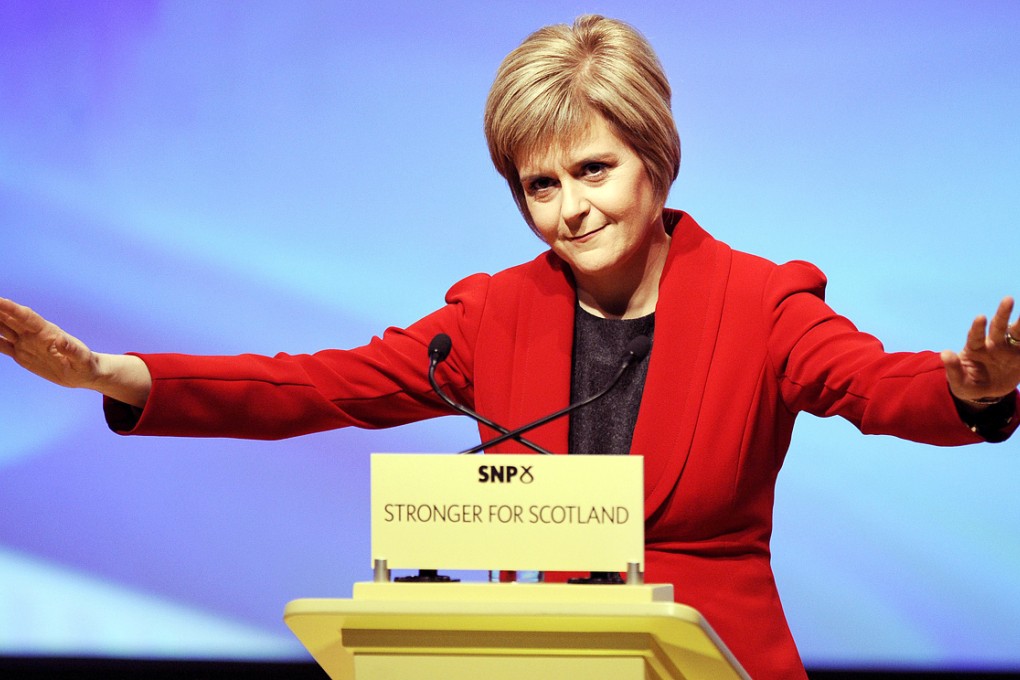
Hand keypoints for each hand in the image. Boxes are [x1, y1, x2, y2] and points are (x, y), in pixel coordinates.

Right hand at [0, 297, 150, 405]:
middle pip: (9, 319)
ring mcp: (26, 343)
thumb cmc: (85, 365)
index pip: (25, 317)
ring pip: (3, 329)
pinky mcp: (21, 354)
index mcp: (47, 332)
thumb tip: (62, 341)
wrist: (83, 374)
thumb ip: (72, 350)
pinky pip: (2, 345)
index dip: (11, 309)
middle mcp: (33, 335)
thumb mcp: (81, 360)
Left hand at [941, 296, 1019, 403]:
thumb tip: (945, 353)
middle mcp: (992, 344)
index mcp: (975, 348)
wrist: (986, 393)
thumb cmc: (968, 384)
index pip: (975, 336)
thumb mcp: (959, 382)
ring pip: (1016, 333)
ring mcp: (1008, 349)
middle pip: (998, 327)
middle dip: (1002, 313)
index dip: (978, 327)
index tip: (980, 317)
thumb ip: (953, 369)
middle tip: (1008, 299)